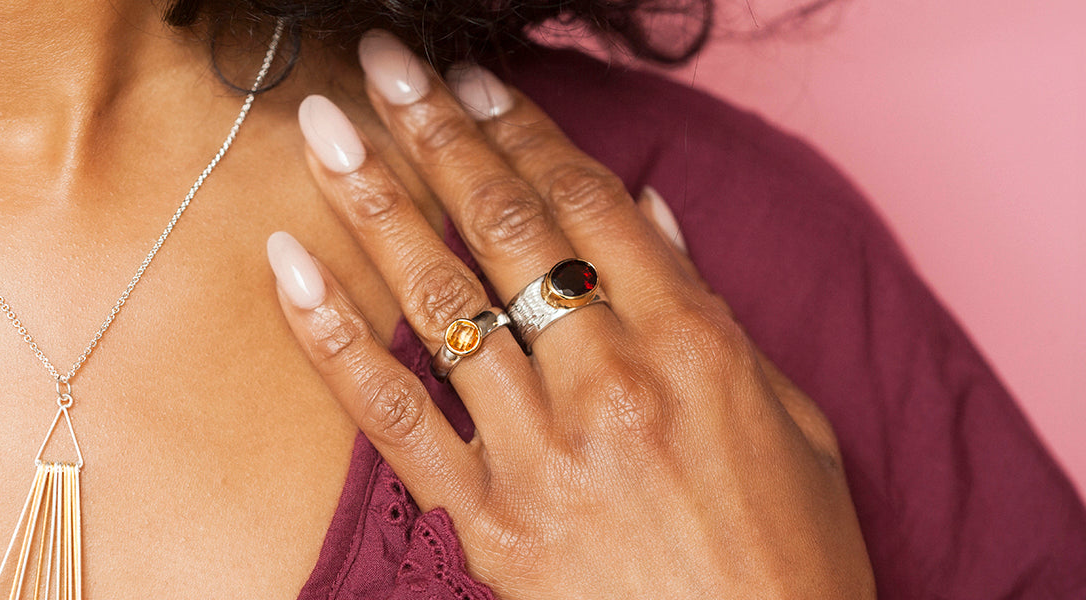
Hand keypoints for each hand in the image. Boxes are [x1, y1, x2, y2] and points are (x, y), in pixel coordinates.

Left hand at [267, 31, 873, 597]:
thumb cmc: (793, 557)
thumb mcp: (793, 418)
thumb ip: (713, 311)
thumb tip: (651, 215)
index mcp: (696, 345)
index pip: (590, 205)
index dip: (523, 131)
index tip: (475, 83)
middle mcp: (614, 382)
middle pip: (508, 231)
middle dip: (437, 136)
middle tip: (385, 68)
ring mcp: (544, 452)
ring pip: (443, 301)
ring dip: (376, 203)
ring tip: (325, 129)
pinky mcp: (490, 522)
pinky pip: (393, 415)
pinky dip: (333, 336)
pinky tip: (292, 265)